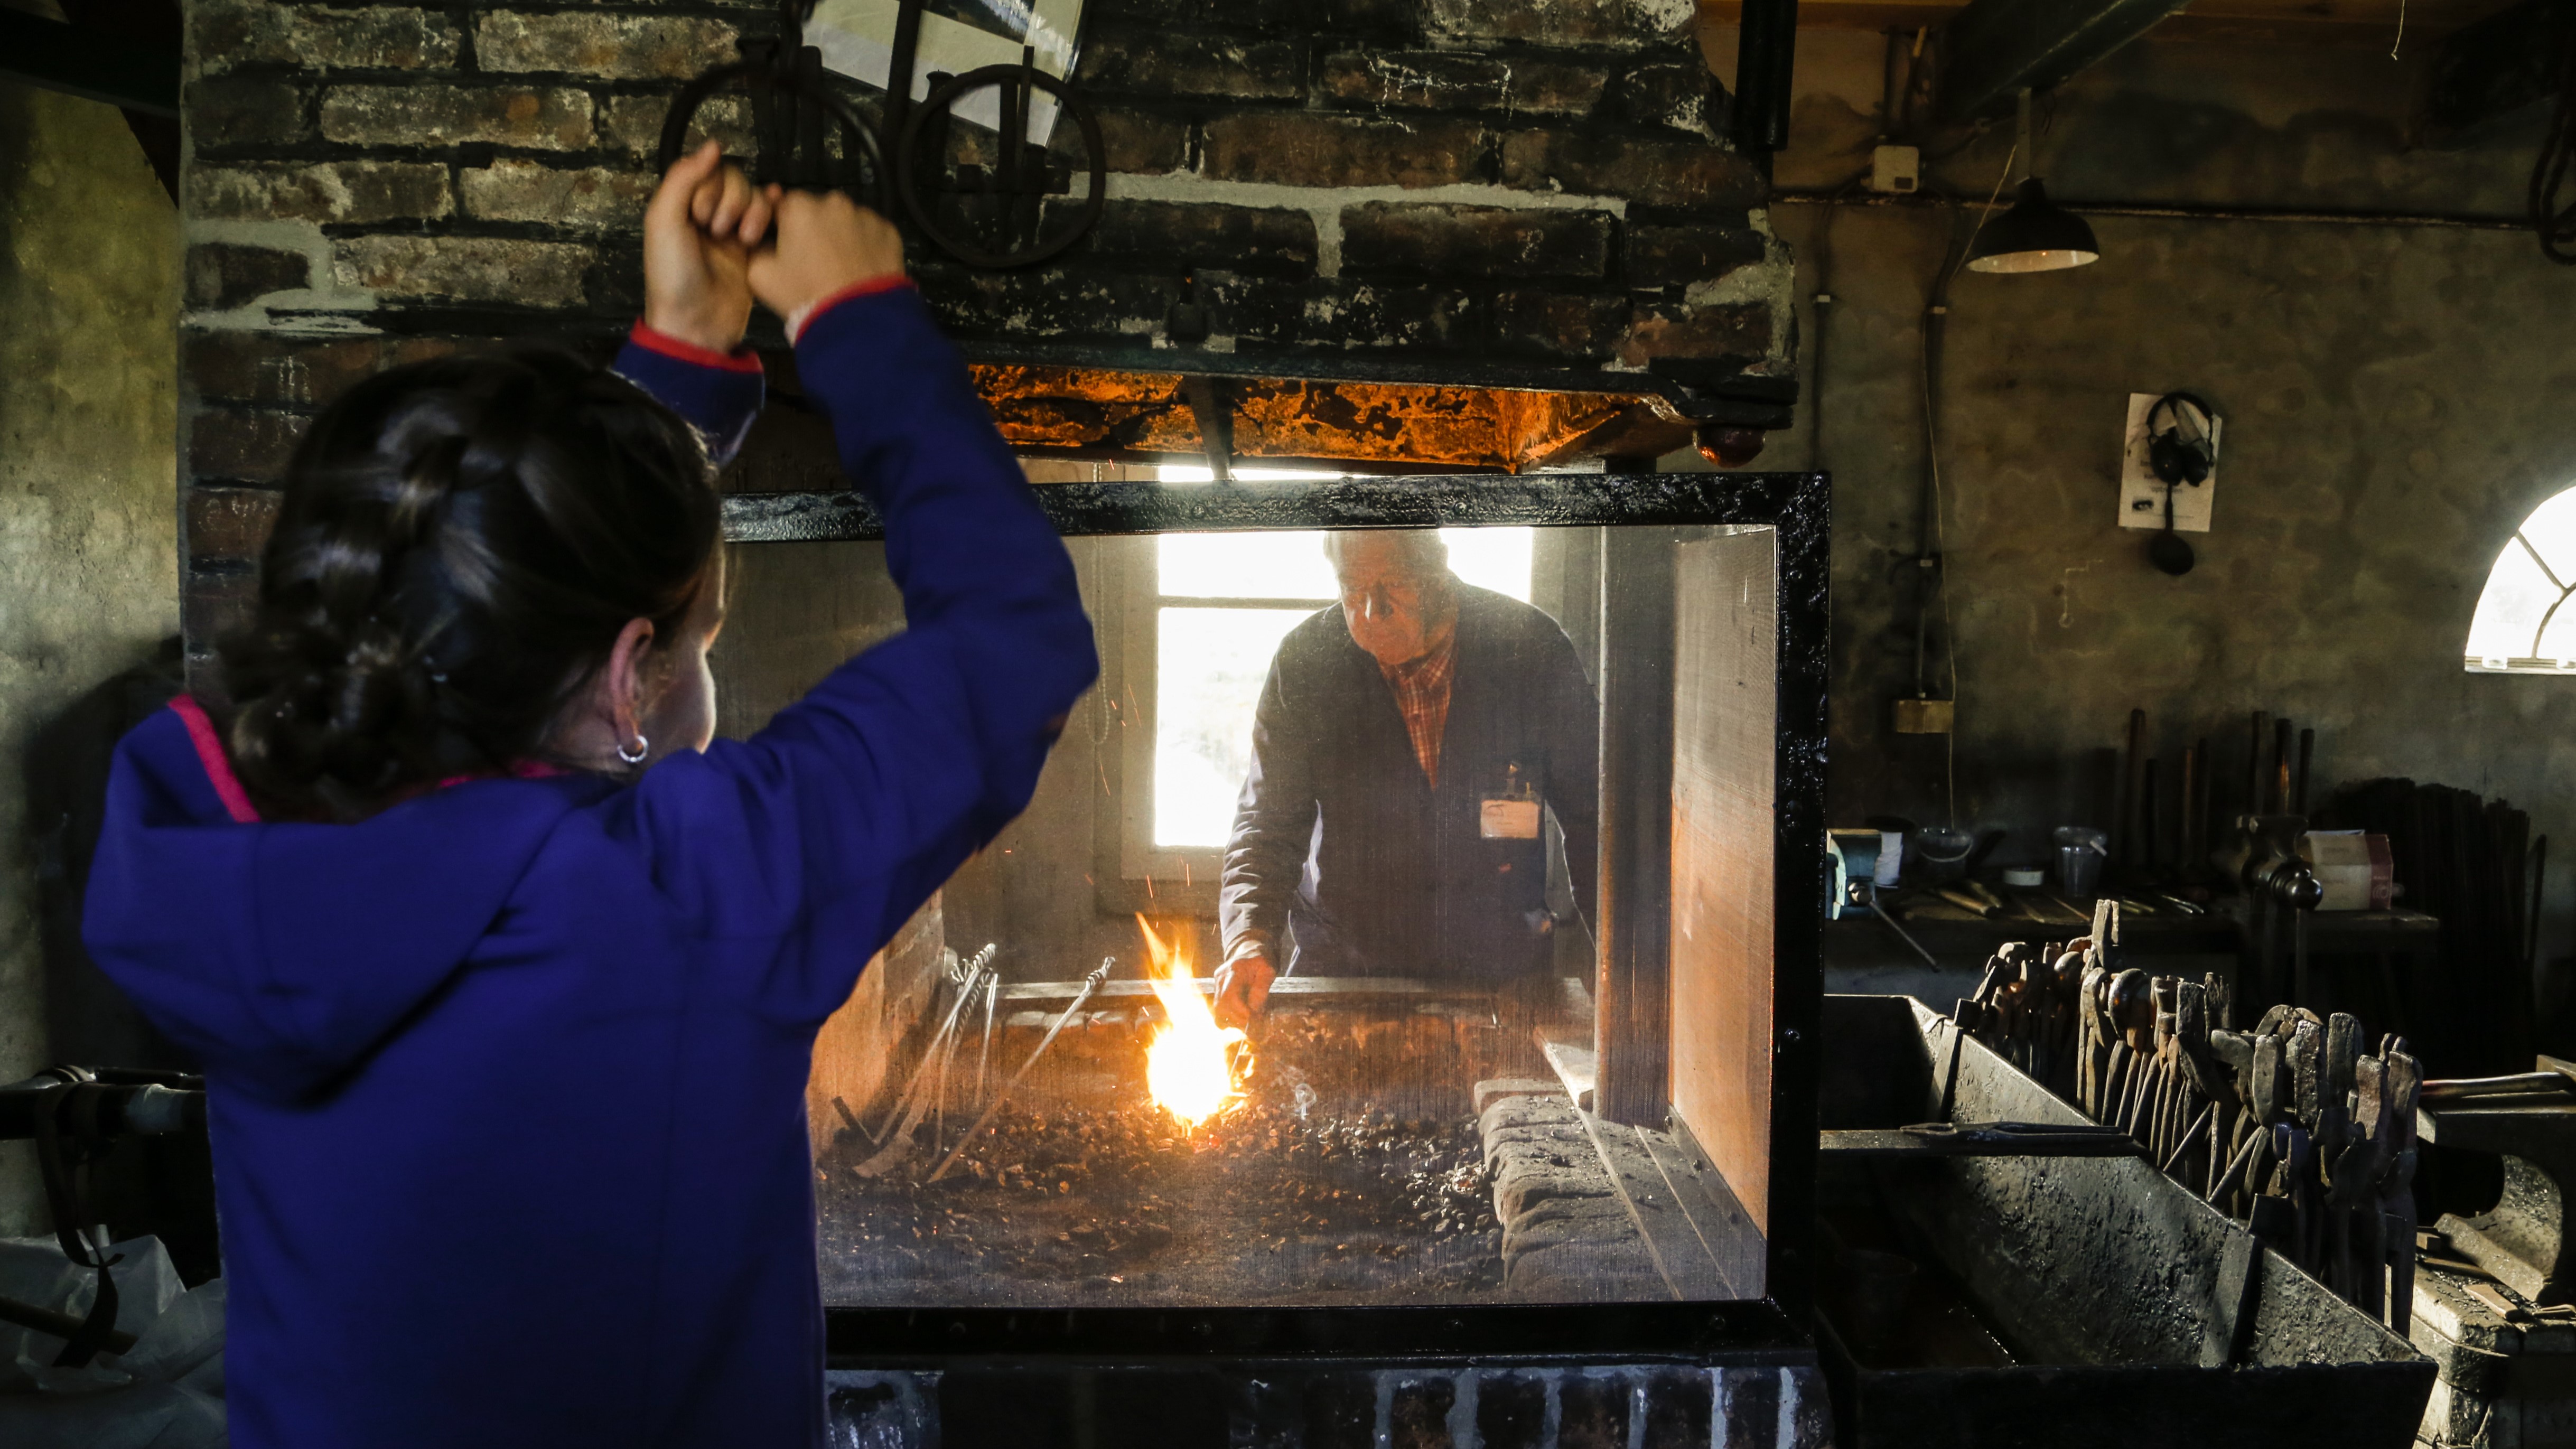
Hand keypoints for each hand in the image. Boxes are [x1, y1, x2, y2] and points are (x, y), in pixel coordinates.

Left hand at [643, 141, 770, 353]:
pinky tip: (777, 205)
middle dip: (731, 201)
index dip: (709, 187)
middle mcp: (706, 215)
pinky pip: (769, 218)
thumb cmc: (673, 276)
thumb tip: (713, 145)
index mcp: (681, 206)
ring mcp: (732, 232)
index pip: (706, 172)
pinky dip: (773, 209)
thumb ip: (683, 178)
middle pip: (733, 180)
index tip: (700, 217)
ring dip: (752, 210)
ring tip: (742, 239)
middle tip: (718, 231)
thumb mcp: (664, 221)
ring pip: (753, 197)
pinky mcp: (754, 250)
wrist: (696, 325)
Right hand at [747, 189, 906, 325]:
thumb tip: (761, 240)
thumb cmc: (803, 295)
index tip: (785, 247)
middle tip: (813, 261)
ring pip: (846, 220)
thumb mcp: (760, 275)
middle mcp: (834, 201)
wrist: (856, 320)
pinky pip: (871, 233)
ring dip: (841, 235)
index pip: (782, 206)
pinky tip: (861, 268)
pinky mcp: (889, 231)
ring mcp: (866, 215)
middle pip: (816, 210)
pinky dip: (865, 245)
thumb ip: (755, 247)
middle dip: (813, 229)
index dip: (781, 226)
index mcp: (799, 206)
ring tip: (840, 267)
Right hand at [1212, 953, 1274, 1030]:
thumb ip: (1261, 990)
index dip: (1240, 1012)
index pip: (1230, 996)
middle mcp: (1221, 978)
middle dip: (1238, 1020)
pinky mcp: (1217, 992)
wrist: (1249, 951)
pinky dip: (1231, 1018)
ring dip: (1234, 1021)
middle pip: (1221, 1007)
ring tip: (1250, 1021)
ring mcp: (1216, 985)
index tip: (1254, 1019)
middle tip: (1255, 1024)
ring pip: (1217, 1013)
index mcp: (1234, 970)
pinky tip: (1243, 1017)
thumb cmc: (1261, 961)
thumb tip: (1254, 1012)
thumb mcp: (1268, 971)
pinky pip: (1219, 1011)